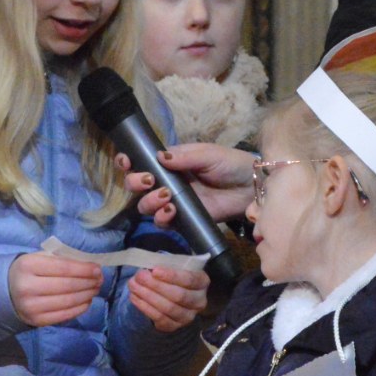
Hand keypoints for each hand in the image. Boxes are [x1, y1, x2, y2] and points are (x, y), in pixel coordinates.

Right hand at [9, 252, 104, 326]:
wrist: (6, 292)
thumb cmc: (29, 271)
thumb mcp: (39, 258)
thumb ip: (61, 259)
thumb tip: (90, 266)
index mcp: (28, 266)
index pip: (63, 267)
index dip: (84, 269)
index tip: (97, 269)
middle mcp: (27, 287)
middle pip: (68, 285)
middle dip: (88, 282)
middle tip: (100, 280)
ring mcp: (31, 306)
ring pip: (68, 301)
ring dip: (87, 295)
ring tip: (95, 289)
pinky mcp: (36, 321)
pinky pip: (64, 315)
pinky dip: (80, 308)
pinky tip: (87, 301)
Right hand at [119, 144, 253, 224]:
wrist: (249, 187)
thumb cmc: (229, 164)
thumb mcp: (207, 154)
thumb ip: (183, 157)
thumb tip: (159, 157)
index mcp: (170, 161)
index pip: (142, 161)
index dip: (128, 161)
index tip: (126, 161)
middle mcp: (167, 181)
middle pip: (137, 184)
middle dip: (135, 182)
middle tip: (149, 181)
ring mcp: (173, 201)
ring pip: (146, 205)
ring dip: (149, 202)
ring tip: (166, 196)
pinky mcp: (182, 219)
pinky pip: (162, 221)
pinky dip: (162, 217)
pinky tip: (172, 210)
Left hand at [129, 265, 208, 331]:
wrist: (173, 293)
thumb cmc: (174, 276)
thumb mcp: (175, 267)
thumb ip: (166, 266)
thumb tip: (148, 270)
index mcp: (202, 282)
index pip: (190, 280)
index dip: (172, 276)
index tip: (155, 270)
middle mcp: (199, 301)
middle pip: (178, 295)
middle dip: (156, 285)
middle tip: (139, 277)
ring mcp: (188, 316)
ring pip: (168, 308)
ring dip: (148, 296)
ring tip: (133, 286)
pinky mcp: (175, 326)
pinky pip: (160, 319)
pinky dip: (145, 308)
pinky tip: (134, 297)